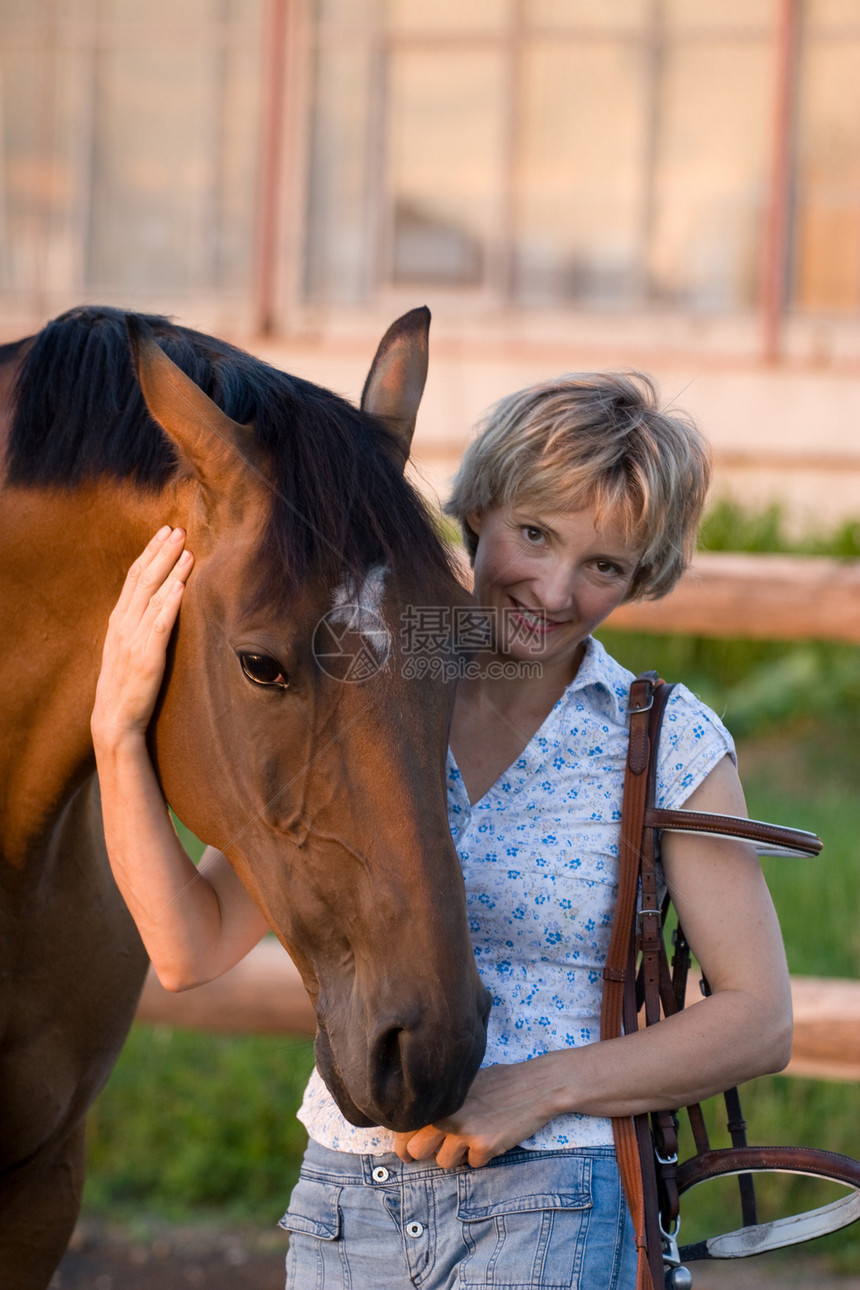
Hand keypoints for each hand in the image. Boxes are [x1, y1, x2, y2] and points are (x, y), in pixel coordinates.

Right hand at [92, 527, 193, 742]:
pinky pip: (159, 624)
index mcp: (118, 619)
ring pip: (153, 596)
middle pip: (144, 579)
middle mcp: (124, 624)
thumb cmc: (124, 683)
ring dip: (171, 570)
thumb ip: (137, 622)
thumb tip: (158, 599)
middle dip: (162, 552)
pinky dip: (170, 603)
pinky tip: (180, 586)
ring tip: (187, 550)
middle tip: (179, 530)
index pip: (134, 576)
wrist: (115, 718)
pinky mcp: (147, 657)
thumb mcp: (126, 646)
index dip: (150, 552)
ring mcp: (134, 639)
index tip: (164, 531)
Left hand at [393, 1058, 563, 1168]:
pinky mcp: (485, 1146)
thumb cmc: (498, 1082)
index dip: (403, 1142)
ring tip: (472, 1137)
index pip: (404, 1127)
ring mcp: (465, 1132)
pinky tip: (492, 1137)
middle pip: (417, 1150)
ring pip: (444, 1162)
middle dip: (425, 1154)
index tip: (406, 1150)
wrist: (535, 1085)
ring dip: (456, 1156)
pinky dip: (481, 1156)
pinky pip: (473, 1164)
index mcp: (439, 1098)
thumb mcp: (462, 1085)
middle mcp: (447, 1115)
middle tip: (437, 1149)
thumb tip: (414, 1125)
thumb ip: (440, 1103)